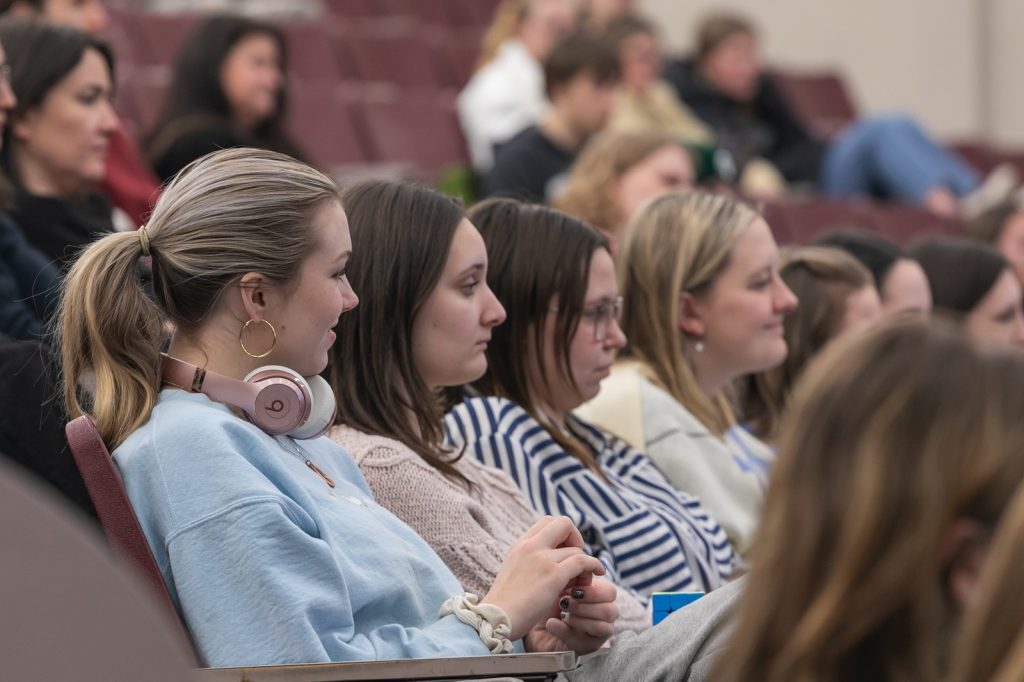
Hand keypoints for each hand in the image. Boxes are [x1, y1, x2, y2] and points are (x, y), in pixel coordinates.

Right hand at [482, 516, 604, 640]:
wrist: (496, 619)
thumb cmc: (505, 602)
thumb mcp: (515, 569)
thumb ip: (530, 558)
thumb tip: (552, 556)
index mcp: (521, 544)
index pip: (548, 521)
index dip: (563, 534)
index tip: (564, 552)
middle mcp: (531, 546)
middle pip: (564, 523)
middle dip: (576, 538)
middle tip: (576, 559)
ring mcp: (542, 559)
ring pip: (576, 548)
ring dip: (585, 563)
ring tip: (581, 581)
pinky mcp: (553, 576)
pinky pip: (583, 561)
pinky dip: (594, 565)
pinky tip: (598, 573)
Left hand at [525, 578, 617, 654]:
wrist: (532, 625)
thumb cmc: (547, 600)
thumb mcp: (558, 583)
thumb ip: (571, 572)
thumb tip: (580, 558)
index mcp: (599, 597)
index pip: (610, 592)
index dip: (593, 590)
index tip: (572, 588)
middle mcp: (602, 615)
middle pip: (611, 610)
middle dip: (587, 604)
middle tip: (566, 600)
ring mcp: (596, 633)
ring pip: (603, 625)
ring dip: (580, 616)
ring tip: (561, 611)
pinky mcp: (586, 647)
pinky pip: (585, 640)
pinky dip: (566, 630)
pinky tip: (551, 623)